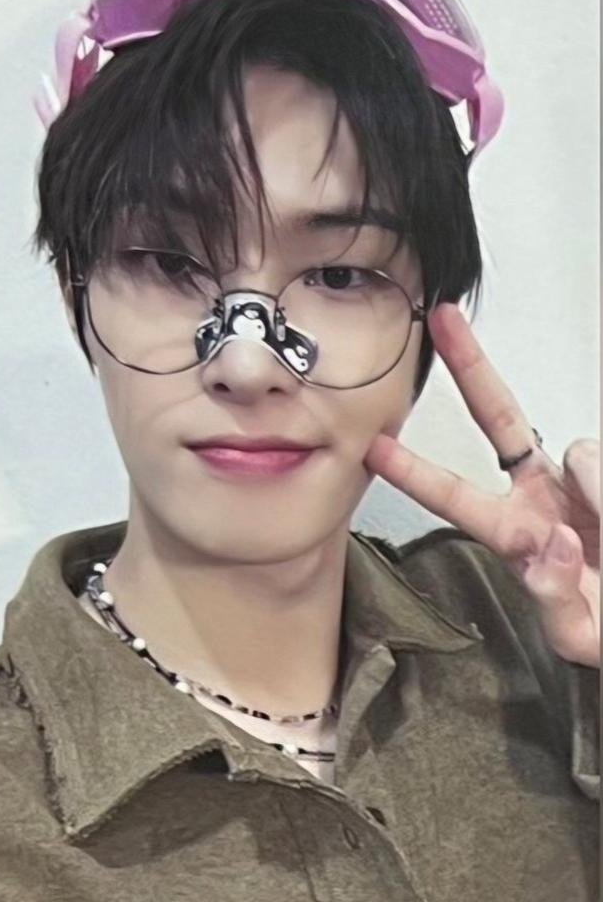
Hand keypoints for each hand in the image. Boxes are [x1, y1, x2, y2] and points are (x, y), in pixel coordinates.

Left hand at [364, 303, 599, 668]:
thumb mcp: (578, 633)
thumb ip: (557, 597)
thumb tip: (553, 543)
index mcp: (515, 532)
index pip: (455, 495)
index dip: (413, 470)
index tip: (373, 443)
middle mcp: (540, 493)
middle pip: (500, 417)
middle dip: (471, 367)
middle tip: (444, 319)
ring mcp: (580, 478)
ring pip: (581, 452)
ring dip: (599, 496)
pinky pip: (600, 459)